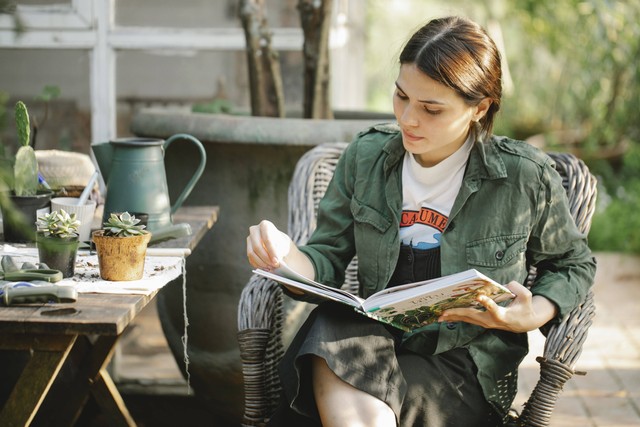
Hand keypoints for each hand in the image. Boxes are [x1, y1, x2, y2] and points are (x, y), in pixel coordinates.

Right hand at [246, 220, 293, 270]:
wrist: (276, 242)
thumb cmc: (280, 242)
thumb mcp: (283, 245)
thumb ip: (279, 251)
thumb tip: (276, 262)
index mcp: (265, 225)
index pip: (267, 239)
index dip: (272, 251)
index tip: (277, 261)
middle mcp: (254, 230)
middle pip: (257, 246)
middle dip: (266, 258)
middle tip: (274, 266)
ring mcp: (249, 239)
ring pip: (251, 253)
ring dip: (261, 263)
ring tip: (270, 268)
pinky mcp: (247, 248)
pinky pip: (250, 258)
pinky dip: (257, 265)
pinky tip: (265, 268)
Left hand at [437, 281, 556, 332]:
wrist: (524, 323)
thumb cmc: (525, 308)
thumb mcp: (526, 296)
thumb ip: (516, 288)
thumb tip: (502, 285)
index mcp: (503, 315)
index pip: (494, 309)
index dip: (487, 303)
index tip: (479, 296)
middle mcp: (491, 320)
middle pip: (473, 316)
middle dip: (458, 313)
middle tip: (444, 311)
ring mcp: (485, 322)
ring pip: (467, 319)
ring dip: (453, 317)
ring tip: (439, 316)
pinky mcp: (482, 322)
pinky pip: (467, 319)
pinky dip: (456, 317)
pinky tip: (444, 316)